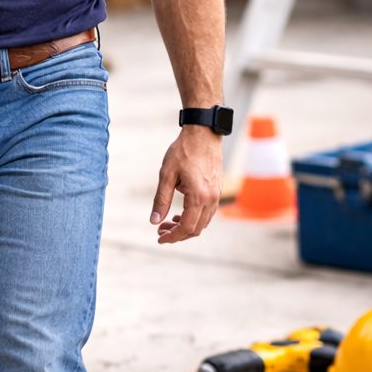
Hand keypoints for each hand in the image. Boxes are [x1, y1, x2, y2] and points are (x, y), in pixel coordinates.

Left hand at [150, 128, 222, 243]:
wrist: (203, 133)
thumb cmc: (183, 151)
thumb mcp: (166, 174)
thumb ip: (161, 199)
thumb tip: (154, 221)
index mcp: (198, 196)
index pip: (186, 227)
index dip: (173, 236)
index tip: (159, 238)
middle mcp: (211, 199)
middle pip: (196, 229)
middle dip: (178, 234)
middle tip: (160, 230)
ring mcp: (217, 195)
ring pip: (203, 222)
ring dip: (187, 226)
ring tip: (169, 222)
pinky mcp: (217, 190)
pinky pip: (208, 212)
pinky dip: (195, 217)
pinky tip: (183, 212)